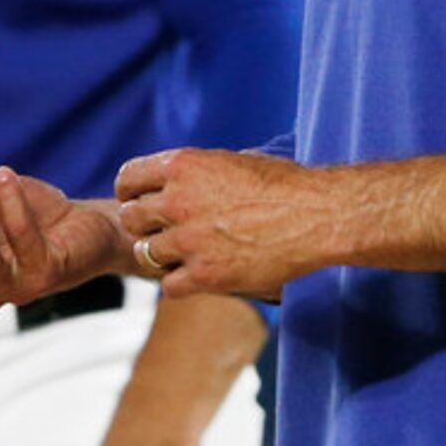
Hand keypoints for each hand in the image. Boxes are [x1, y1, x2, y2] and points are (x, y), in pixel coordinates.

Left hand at [115, 146, 328, 300]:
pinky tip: (195, 276)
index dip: (130, 192)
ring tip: (181, 255)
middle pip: (131, 218)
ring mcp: (189, 240)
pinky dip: (179, 283)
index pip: (128, 178)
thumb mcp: (234, 160)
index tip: (138, 201)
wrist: (317, 215)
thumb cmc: (285, 185)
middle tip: (159, 232)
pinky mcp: (206, 274)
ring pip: (146, 253)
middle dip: (142, 225)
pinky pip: (168, 285)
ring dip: (160, 256)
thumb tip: (184, 178)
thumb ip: (200, 171)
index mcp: (183, 165)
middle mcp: (178, 200)